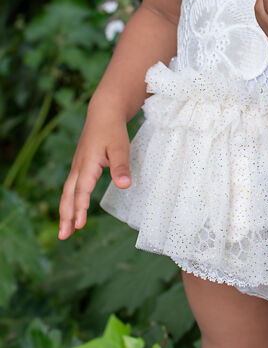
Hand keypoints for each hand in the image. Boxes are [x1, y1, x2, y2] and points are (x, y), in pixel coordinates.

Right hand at [58, 99, 130, 239]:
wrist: (103, 111)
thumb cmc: (113, 129)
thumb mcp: (121, 146)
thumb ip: (121, 166)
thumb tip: (124, 185)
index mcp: (87, 163)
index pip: (82, 190)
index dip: (80, 207)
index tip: (79, 225)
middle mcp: (78, 166)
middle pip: (68, 194)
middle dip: (66, 216)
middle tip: (63, 236)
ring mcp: (77, 165)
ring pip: (68, 191)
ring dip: (65, 211)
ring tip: (65, 230)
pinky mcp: (80, 165)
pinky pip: (71, 187)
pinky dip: (69, 201)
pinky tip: (72, 211)